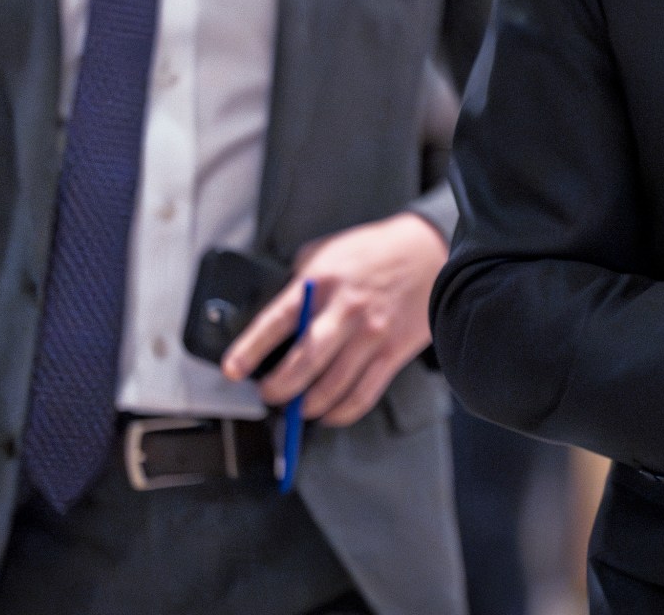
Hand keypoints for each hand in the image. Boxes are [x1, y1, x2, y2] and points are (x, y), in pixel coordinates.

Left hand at [222, 212, 447, 425]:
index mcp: (320, 283)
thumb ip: (300, 282)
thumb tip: (277, 317)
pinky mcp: (393, 351)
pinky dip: (341, 412)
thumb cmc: (375, 251)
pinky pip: (362, 395)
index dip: (249, 350)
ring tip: (299, 407)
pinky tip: (330, 412)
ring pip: (331, 387)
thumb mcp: (327, 252)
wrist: (430, 250)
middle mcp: (345, 310)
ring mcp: (371, 334)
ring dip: (308, 406)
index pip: (276, 321)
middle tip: (269, 394)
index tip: (233, 370)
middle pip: (302, 364)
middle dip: (278, 389)